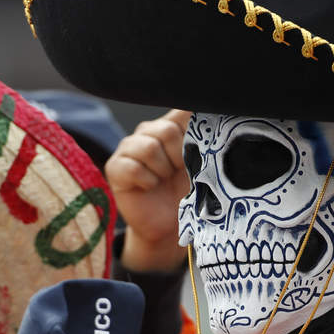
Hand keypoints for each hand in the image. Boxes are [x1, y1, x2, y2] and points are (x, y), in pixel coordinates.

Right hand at [105, 109, 191, 271]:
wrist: (167, 225)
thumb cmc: (185, 193)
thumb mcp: (201, 167)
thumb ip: (204, 143)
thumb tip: (218, 120)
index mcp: (171, 127)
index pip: (181, 108)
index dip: (192, 127)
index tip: (199, 147)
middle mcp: (148, 132)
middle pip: (167, 130)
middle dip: (178, 157)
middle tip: (177, 173)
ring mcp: (129, 147)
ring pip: (148, 148)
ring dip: (162, 170)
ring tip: (163, 180)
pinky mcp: (115, 166)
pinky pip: (133, 167)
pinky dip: (147, 182)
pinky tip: (149, 187)